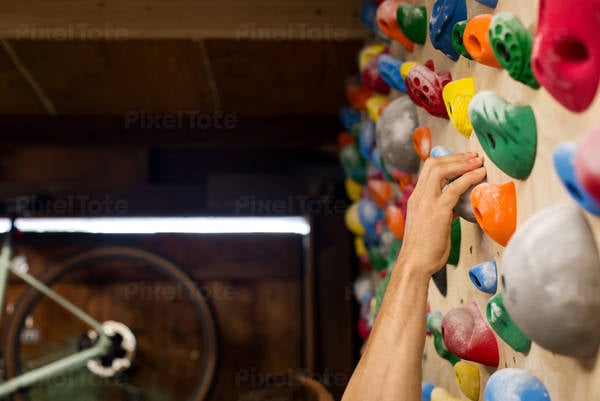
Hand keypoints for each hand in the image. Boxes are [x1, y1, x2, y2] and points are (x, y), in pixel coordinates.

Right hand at [397, 153, 485, 277]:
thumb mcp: (431, 224)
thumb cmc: (424, 249)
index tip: (464, 161)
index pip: (429, 169)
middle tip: (473, 157)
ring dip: (462, 163)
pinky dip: (468, 178)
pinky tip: (480, 174)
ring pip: (440, 170)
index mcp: (416, 198)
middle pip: (433, 164)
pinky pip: (453, 188)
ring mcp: (426, 202)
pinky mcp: (437, 211)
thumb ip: (441, 211)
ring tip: (478, 162)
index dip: (448, 161)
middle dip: (456, 157)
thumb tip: (455, 205)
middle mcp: (419, 196)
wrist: (415, 263)